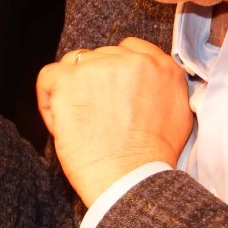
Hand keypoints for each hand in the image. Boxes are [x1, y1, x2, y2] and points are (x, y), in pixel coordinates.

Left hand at [36, 38, 192, 206]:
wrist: (131, 179)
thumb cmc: (151, 159)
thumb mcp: (178, 113)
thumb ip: (162, 88)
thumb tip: (145, 84)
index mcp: (162, 66)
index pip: (129, 49)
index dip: (115, 71)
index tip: (110, 94)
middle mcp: (132, 60)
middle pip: (100, 56)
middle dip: (95, 83)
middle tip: (97, 117)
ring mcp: (100, 67)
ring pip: (74, 64)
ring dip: (72, 89)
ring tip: (80, 122)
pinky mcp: (70, 81)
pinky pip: (48, 76)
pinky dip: (48, 99)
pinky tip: (60, 120)